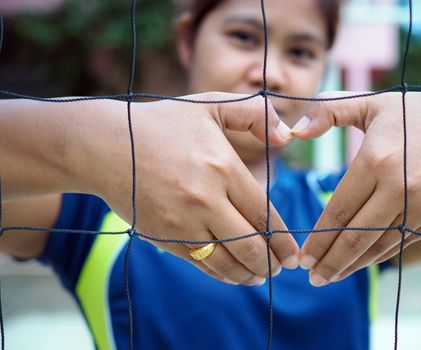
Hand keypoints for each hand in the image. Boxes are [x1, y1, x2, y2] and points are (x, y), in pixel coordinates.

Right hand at [87, 93, 298, 285]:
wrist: (103, 146)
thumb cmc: (160, 124)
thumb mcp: (209, 106)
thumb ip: (253, 114)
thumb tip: (286, 136)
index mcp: (223, 167)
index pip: (264, 214)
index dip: (283, 239)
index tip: (294, 253)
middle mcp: (206, 199)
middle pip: (250, 245)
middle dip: (272, 263)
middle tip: (283, 268)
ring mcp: (183, 221)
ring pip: (227, 261)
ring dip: (249, 274)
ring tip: (261, 276)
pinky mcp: (163, 236)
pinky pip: (200, 263)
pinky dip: (221, 274)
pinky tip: (233, 275)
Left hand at [293, 83, 420, 285]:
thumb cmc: (415, 112)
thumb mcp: (372, 103)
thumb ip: (328, 111)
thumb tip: (295, 132)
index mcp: (377, 159)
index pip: (339, 210)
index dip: (318, 238)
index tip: (301, 257)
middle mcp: (400, 186)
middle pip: (357, 236)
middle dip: (330, 261)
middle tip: (312, 278)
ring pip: (380, 245)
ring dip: (353, 265)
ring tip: (331, 277)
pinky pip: (401, 242)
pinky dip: (379, 256)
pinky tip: (361, 262)